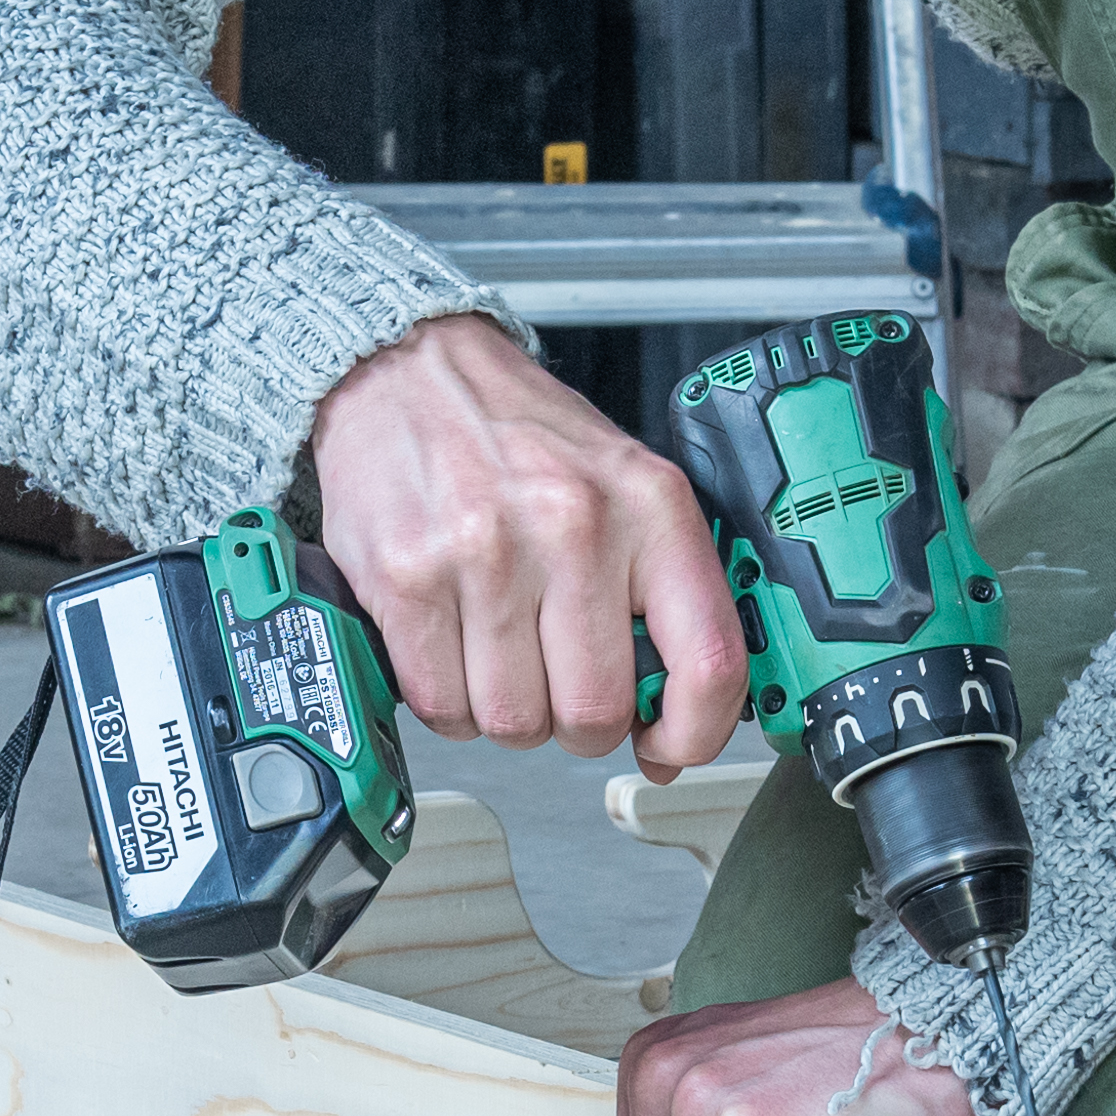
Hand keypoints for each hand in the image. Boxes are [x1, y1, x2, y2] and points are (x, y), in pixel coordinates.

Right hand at [305, 312, 745, 770]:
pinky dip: (447, 701)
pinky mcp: (409, 578)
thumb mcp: (623, 485)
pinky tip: (452, 651)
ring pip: (514, 719)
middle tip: (560, 685)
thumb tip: (670, 721)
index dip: (693, 733)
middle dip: (577, 723)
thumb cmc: (516, 434)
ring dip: (506, 711)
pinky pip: (442, 704)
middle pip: (596, 712)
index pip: (708, 661)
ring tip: (498, 653)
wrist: (408, 369)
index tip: (667, 746)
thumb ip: (658, 591)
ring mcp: (485, 553)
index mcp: (649, 505)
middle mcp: (573, 525)